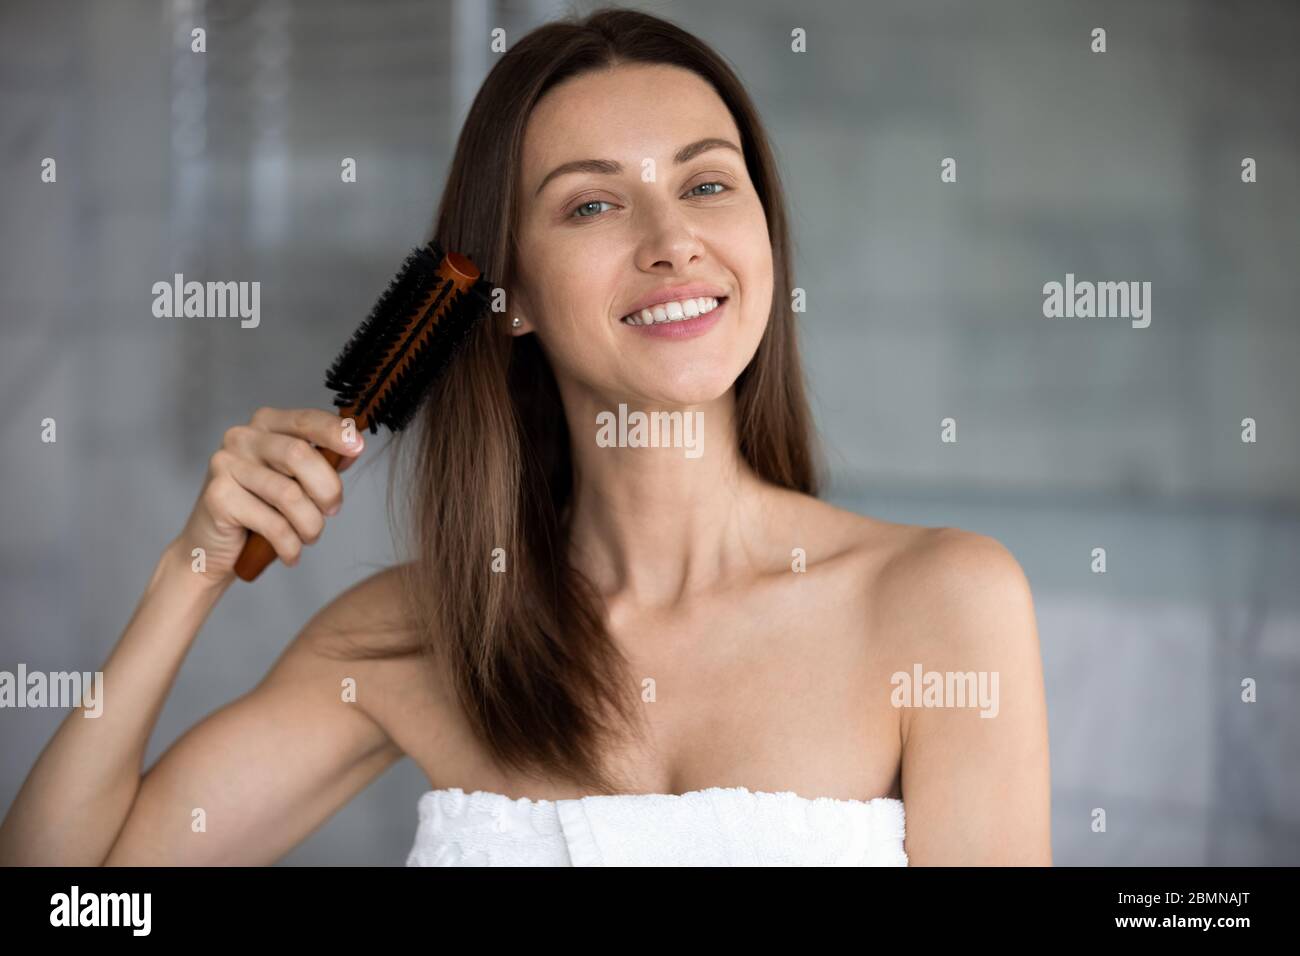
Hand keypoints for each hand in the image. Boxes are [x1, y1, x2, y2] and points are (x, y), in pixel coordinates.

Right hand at [173, 407, 364, 586]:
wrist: (210, 546)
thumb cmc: (260, 510)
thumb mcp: (294, 480)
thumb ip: (320, 462)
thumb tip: (353, 450)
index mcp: (265, 425)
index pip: (306, 420)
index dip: (335, 432)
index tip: (358, 448)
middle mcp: (241, 438)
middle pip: (299, 455)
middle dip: (327, 489)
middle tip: (332, 511)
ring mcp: (225, 465)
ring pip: (289, 494)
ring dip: (310, 524)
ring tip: (309, 536)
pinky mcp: (217, 497)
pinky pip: (273, 524)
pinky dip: (290, 545)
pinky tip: (291, 553)